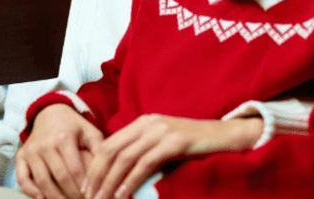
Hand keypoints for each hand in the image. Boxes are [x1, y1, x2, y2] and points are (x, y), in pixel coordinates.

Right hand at [15, 104, 102, 198]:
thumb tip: (106, 173)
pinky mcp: (21, 155)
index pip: (75, 170)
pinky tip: (42, 198)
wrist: (50, 112)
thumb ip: (100, 150)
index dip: (85, 187)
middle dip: (73, 195)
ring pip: (42, 180)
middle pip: (60, 177)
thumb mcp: (90, 132)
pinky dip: (30, 191)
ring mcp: (31, 150)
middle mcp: (45, 144)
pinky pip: (22, 177)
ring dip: (55, 197)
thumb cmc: (73, 126)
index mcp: (64, 138)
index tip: (92, 196)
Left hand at [83, 114, 262, 198]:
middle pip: (111, 150)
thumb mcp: (163, 144)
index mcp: (141, 122)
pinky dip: (132, 179)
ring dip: (111, 181)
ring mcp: (161, 130)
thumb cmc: (194, 145)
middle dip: (97, 175)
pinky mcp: (175, 141)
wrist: (227, 136)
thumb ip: (143, 153)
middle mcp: (147, 123)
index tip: (87, 186)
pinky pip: (146, 162)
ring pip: (125, 158)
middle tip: (89, 196)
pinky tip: (124, 193)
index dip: (94, 166)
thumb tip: (119, 177)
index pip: (108, 144)